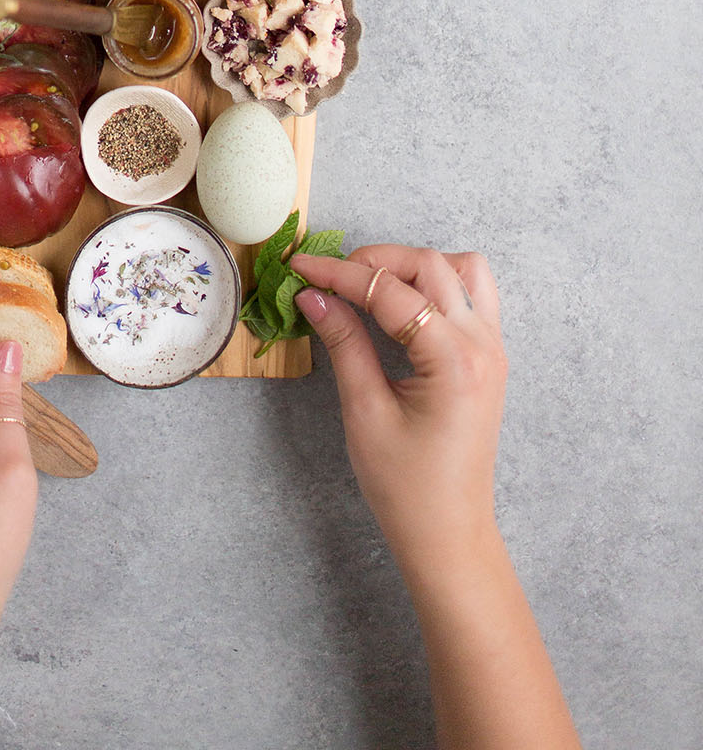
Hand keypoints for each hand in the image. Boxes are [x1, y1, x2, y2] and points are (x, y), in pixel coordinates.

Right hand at [290, 244, 506, 587]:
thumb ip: (344, 343)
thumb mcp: (365, 412)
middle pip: (430, 265)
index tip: (301, 268)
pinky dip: (436, 285)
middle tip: (330, 277)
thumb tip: (315, 296)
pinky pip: (472, 295)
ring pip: (461, 270)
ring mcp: (493, 349)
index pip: (390, 292)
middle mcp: (483, 345)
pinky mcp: (490, 358)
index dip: (340, 274)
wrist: (449, 534)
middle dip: (376, 261)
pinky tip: (402, 305)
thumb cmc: (406, 486)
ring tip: (370, 286)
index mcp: (453, 360)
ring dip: (414, 266)